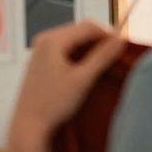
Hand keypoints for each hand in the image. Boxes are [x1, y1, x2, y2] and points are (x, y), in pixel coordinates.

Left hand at [8, 21, 125, 144]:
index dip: (108, 34)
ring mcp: (40, 50)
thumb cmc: (52, 104)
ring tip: (102, 65)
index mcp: (52, 40)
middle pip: (80, 31)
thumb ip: (102, 57)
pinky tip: (86, 71)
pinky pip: (64, 50)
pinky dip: (78, 56)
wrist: (29, 124)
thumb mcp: (82, 79)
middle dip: (98, 42)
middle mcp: (43, 40)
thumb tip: (120, 39)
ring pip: (73, 41)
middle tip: (115, 57)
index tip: (122, 47)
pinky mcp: (40, 61)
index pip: (88, 26)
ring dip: (89, 50)